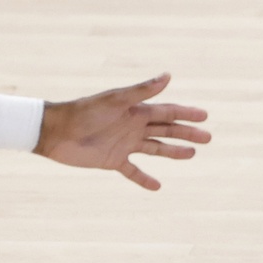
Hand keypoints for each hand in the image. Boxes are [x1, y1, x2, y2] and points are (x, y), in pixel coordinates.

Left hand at [36, 73, 209, 190]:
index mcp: (137, 111)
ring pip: (155, 148)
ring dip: (173, 152)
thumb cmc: (84, 112)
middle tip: (208, 138)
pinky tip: (157, 187)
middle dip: (187, 134)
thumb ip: (142, 91)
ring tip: (191, 155)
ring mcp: (125, 144)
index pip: (168, 112)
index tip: (205, 116)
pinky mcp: (112, 161)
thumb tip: (168, 75)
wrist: (54, 132)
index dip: (186, 113)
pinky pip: (132, 171)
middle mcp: (134, 127)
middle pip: (166, 130)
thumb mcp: (115, 100)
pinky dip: (143, 179)